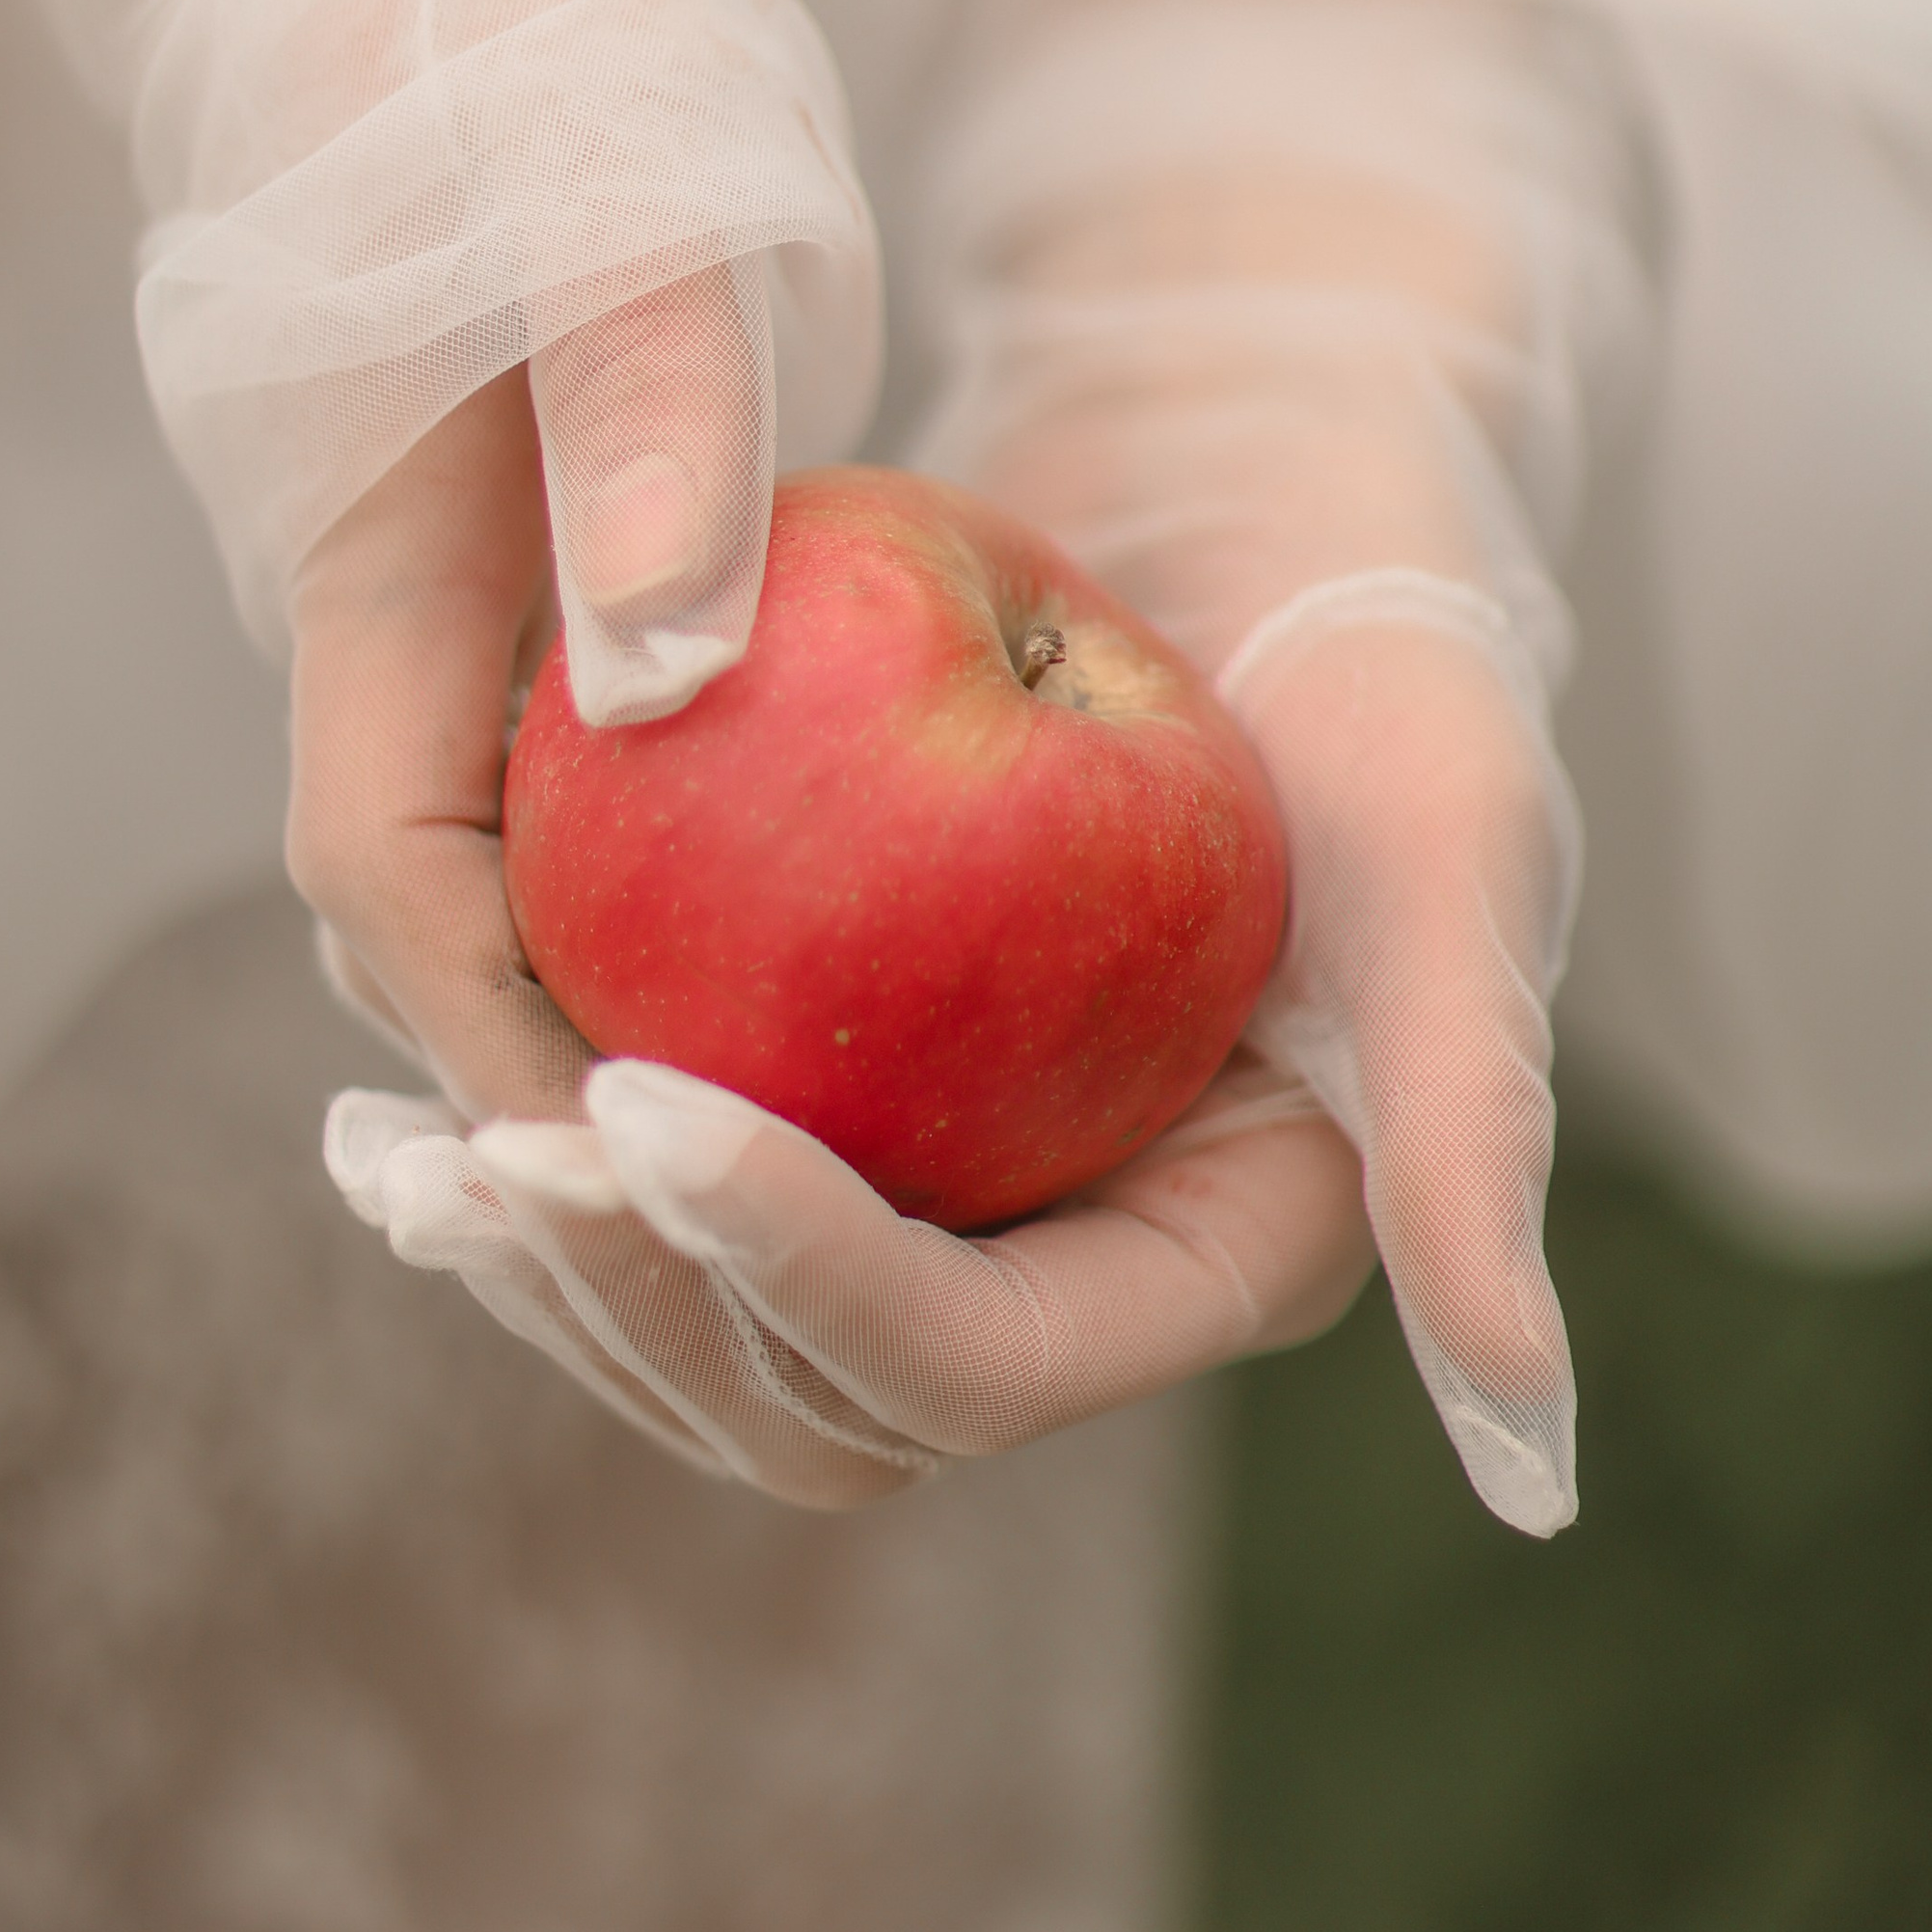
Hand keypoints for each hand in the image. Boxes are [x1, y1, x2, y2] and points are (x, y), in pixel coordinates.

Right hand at [288, 260, 772, 1124]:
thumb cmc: (559, 80)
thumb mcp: (612, 198)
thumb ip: (644, 393)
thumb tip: (670, 660)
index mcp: (385, 567)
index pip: (389, 870)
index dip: (496, 1039)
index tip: (639, 1161)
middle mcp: (406, 624)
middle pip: (442, 922)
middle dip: (562, 1073)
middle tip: (764, 1184)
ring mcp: (470, 615)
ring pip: (513, 867)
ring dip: (624, 993)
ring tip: (813, 1117)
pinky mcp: (558, 588)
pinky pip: (602, 787)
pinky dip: (695, 883)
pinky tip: (848, 943)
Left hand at [322, 538, 1575, 1530]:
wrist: (1243, 455)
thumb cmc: (1376, 628)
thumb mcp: (1449, 852)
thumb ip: (1474, 1142)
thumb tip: (1535, 1476)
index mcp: (1217, 1247)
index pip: (973, 1362)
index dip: (798, 1276)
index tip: (634, 1112)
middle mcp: (1075, 1250)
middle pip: (814, 1400)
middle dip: (641, 1307)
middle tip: (474, 1167)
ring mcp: (951, 1170)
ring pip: (709, 1325)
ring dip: (558, 1270)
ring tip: (397, 1166)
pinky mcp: (846, 1075)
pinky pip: (666, 1176)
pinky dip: (541, 1154)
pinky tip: (399, 1100)